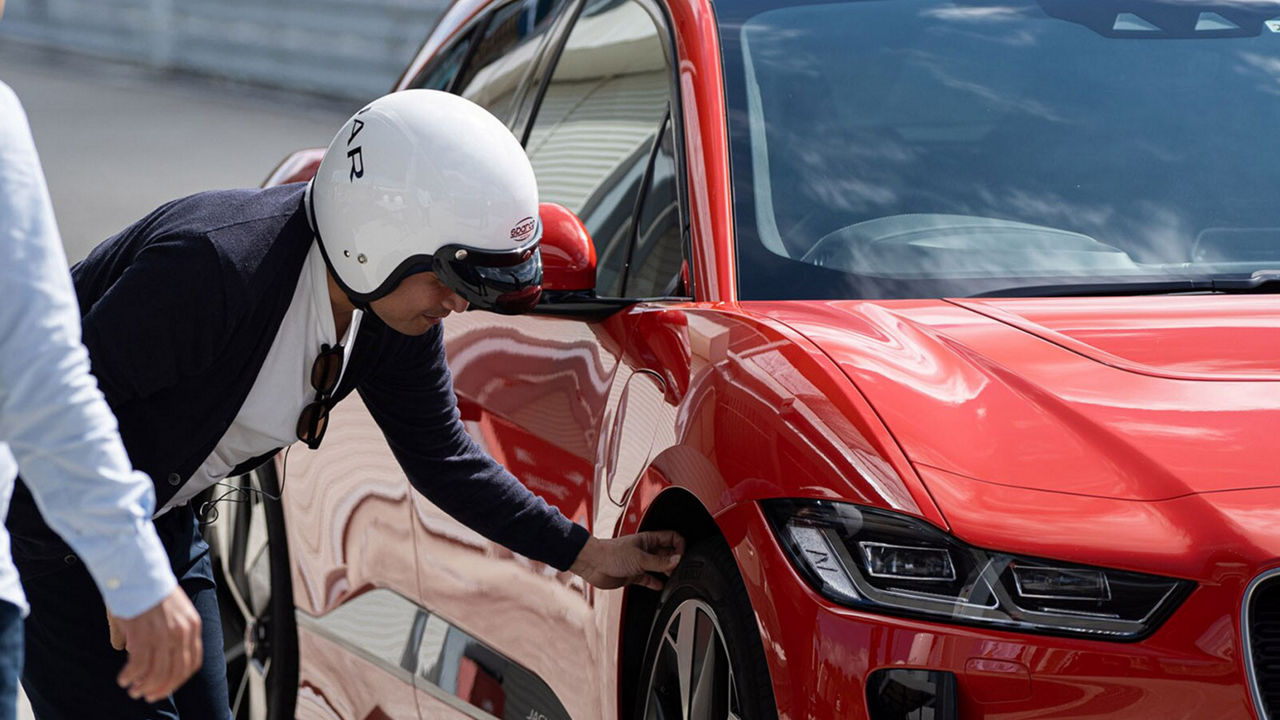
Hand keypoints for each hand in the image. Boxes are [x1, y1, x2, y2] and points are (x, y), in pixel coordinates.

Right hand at [109, 587, 202, 701]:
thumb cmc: (150, 589)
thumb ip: (165, 633)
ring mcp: (163, 635)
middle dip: (161, 689)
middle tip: (147, 696)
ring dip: (144, 686)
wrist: (138, 570)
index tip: (167, 688)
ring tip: (132, 690)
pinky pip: (139, 666)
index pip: (192, 662)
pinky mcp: (143, 635)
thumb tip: (144, 652)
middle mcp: (181, 632)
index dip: (179, 679)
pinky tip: (123, 679)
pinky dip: (131, 676)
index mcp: (192, 625)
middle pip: (176, 672)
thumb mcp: (171, 609)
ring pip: (158, 672)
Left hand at [569, 531, 684, 590]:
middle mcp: (646, 550)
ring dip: (666, 572)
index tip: (682, 557)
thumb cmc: (611, 554)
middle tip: (678, 570)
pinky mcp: (633, 575)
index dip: (680, 546)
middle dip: (675, 560)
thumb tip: (678, 561)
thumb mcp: (640, 558)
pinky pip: (649, 579)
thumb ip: (660, 562)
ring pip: (659, 567)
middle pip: (667, 553)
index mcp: (648, 539)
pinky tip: (660, 586)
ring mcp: (640, 562)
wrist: (592, 564)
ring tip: (673, 578)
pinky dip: (655, 583)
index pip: (672, 538)